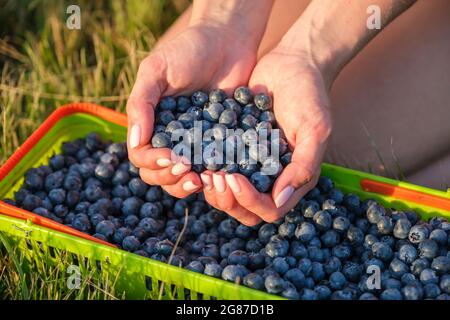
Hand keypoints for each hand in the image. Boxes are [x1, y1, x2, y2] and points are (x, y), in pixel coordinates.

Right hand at [126, 22, 256, 198]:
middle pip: (158, 173)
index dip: (151, 162)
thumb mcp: (157, 70)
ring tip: (201, 179)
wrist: (227, 42)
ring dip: (186, 185)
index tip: (170, 157)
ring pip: (181, 177)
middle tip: (187, 170)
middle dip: (168, 177)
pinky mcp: (219, 144)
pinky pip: (212, 168)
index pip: (140, 155)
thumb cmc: (188, 50)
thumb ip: (141, 103)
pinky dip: (213, 176)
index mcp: (150, 123)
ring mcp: (194, 143)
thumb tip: (135, 142)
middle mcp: (169, 137)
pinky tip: (221, 174)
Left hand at [202, 50, 331, 223]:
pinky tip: (193, 155)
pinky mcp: (234, 147)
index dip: (249, 200)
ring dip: (213, 188)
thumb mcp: (314, 128)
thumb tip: (282, 198)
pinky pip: (218, 167)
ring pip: (228, 193)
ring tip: (200, 169)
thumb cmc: (309, 94)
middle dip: (227, 199)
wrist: (292, 62)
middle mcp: (270, 177)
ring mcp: (251, 164)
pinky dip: (205, 167)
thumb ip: (304, 165)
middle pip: (245, 209)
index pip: (269, 209)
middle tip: (212, 177)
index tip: (232, 177)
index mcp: (292, 178)